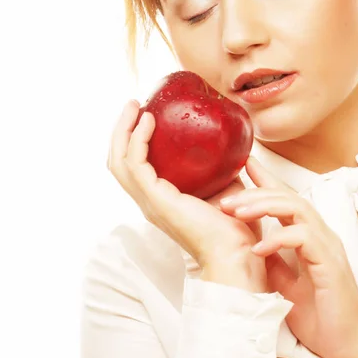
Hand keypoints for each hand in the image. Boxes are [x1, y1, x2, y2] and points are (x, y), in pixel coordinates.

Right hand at [107, 100, 265, 288]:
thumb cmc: (235, 227)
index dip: (132, 140)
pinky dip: (138, 139)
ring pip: (120, 161)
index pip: (133, 167)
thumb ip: (221, 167)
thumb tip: (234, 144)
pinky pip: (137, 164)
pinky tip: (148, 121)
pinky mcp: (157, 199)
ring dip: (123, 130)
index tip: (145, 113)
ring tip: (134, 107)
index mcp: (161, 199)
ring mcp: (150, 201)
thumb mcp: (225, 187)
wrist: (238, 253)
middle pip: (118, 161)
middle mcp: (149, 201)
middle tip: (133, 104)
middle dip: (121, 130)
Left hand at [219, 156, 357, 357]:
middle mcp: (320, 234)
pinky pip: (304, 238)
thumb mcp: (285, 282)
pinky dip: (279, 238)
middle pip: (288, 197)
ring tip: (238, 213)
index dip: (266, 180)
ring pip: (297, 208)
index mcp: (309, 236)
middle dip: (256, 192)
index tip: (245, 165)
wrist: (348, 346)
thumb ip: (274, 259)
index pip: (286, 199)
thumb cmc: (320, 315)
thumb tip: (252, 243)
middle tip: (227, 198)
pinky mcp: (330, 264)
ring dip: (264, 206)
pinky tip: (259, 247)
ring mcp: (327, 246)